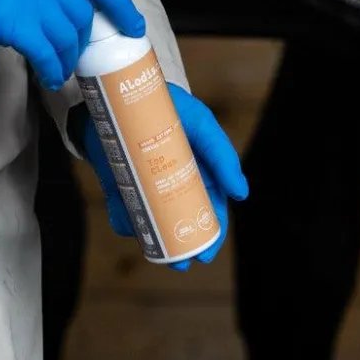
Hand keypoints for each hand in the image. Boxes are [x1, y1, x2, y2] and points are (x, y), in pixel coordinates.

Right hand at [0, 0, 144, 89]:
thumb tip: (78, 17)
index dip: (121, 7)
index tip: (134, 27)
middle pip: (82, 15)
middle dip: (80, 42)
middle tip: (69, 56)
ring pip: (66, 37)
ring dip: (64, 59)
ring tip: (55, 69)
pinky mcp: (15, 20)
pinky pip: (47, 53)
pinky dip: (50, 69)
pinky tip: (46, 77)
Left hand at [82, 83, 248, 269]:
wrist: (118, 97)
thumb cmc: (166, 106)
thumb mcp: (200, 124)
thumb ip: (221, 155)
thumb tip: (241, 194)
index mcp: (199, 172)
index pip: (210, 209)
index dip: (211, 233)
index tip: (207, 252)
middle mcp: (172, 184)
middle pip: (181, 224)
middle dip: (183, 247)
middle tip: (182, 262)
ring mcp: (144, 188)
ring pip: (153, 224)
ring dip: (155, 242)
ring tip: (157, 253)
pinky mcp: (119, 188)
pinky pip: (122, 214)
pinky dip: (125, 222)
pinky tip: (129, 225)